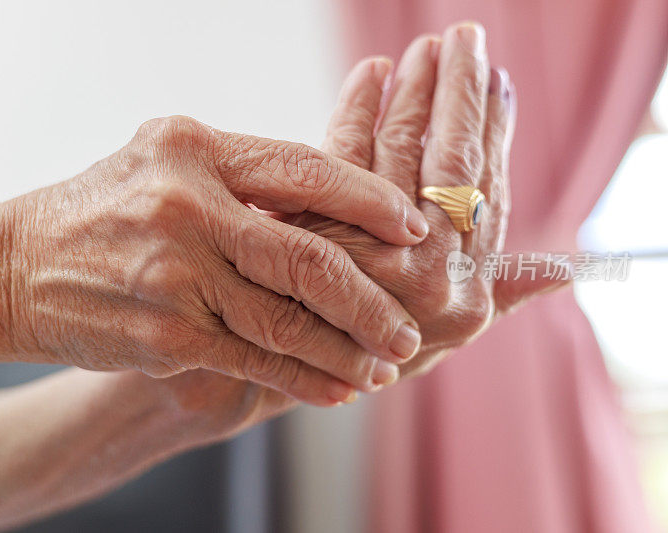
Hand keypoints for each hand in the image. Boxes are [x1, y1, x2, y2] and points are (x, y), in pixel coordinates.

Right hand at [0, 117, 429, 404]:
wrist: (11, 265)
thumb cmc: (101, 210)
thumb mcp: (166, 163)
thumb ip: (243, 179)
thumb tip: (333, 208)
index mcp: (195, 150)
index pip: (306, 170)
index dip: (369, 200)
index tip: (412, 228)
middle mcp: (186, 207)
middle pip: (307, 257)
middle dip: (371, 298)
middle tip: (410, 323)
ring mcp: (174, 276)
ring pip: (287, 321)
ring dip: (347, 348)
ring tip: (386, 364)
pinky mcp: (165, 334)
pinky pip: (253, 359)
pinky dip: (302, 377)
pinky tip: (336, 389)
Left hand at [289, 22, 568, 377]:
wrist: (287, 374)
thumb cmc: (368, 348)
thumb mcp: (444, 335)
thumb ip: (500, 293)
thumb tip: (568, 270)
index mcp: (470, 296)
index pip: (490, 194)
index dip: (498, 133)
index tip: (498, 84)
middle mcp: (435, 277)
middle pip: (454, 163)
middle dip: (461, 93)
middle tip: (463, 40)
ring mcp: (379, 257)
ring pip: (403, 151)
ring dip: (415, 91)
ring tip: (423, 49)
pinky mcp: (323, 235)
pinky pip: (344, 156)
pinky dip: (359, 110)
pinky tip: (369, 76)